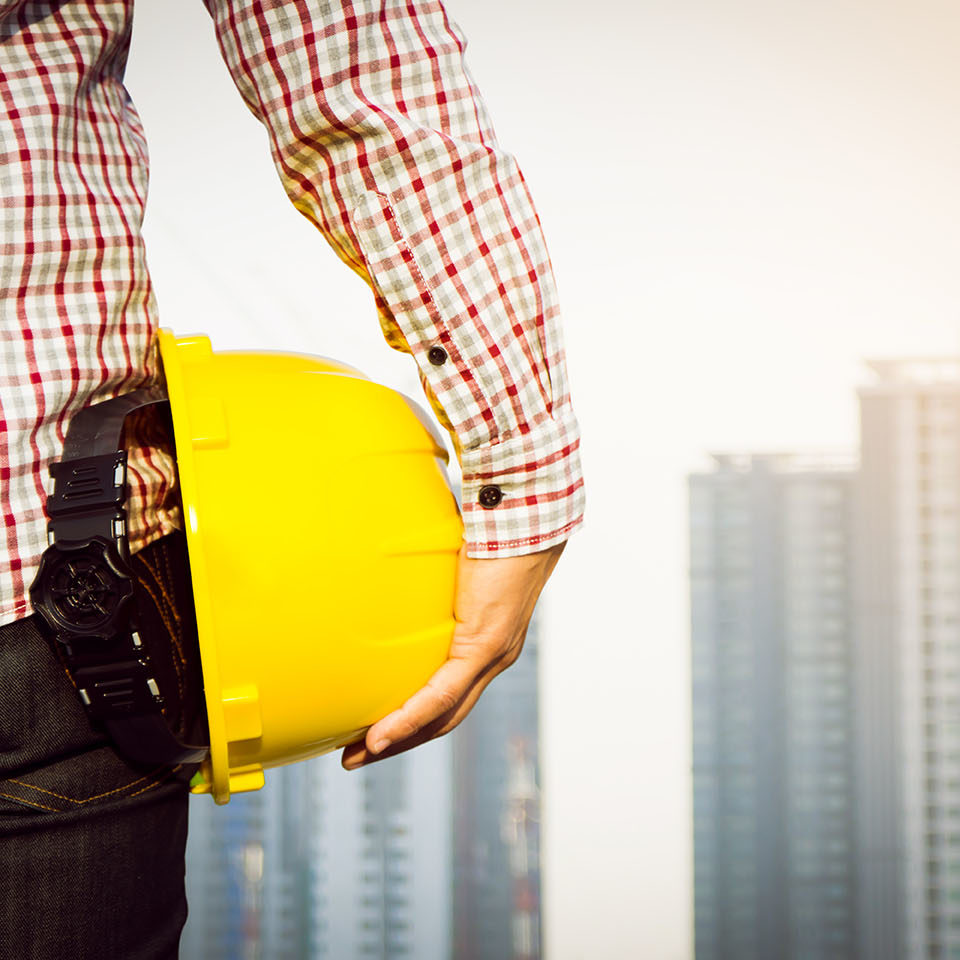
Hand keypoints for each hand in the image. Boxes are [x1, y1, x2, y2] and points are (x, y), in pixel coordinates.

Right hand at [341, 539, 565, 769]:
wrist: (522, 516)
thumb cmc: (488, 532)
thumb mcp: (448, 565)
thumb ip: (426, 578)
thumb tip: (387, 562)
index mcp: (484, 644)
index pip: (448, 696)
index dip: (413, 720)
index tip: (374, 732)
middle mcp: (491, 659)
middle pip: (443, 718)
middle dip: (399, 742)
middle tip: (355, 755)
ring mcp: (491, 656)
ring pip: (442, 716)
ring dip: (398, 741)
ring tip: (358, 755)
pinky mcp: (485, 645)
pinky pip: (442, 693)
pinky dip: (409, 718)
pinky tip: (379, 735)